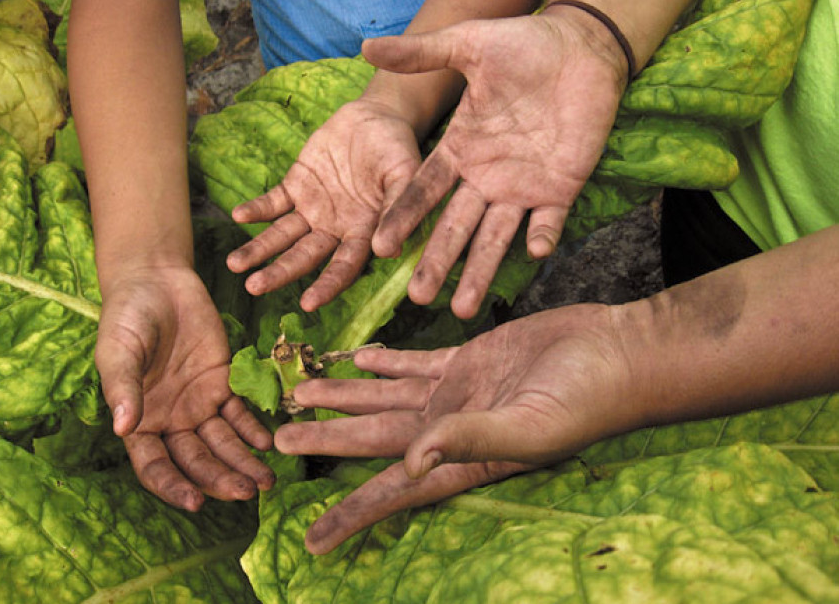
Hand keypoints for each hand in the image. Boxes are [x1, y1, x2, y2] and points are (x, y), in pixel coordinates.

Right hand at [95, 264, 273, 509]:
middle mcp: (171, 420)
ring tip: (267, 481)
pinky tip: (268, 442)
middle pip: (198, 460)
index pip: (156, 466)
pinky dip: (253, 428)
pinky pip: (240, 411)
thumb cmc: (126, 318)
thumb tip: (122, 428)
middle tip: (247, 493)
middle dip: (221, 479)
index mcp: (139, 421)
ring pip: (224, 442)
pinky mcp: (223, 381)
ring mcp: (199, 402)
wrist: (156, 281)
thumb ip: (122, 387)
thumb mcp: (118, 351)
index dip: (174, 486)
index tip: (195, 503)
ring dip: (244, 462)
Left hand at [226, 97, 420, 310]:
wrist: (377, 119)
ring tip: (234, 264)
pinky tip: (239, 216)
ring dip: (259, 249)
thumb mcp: (406, 176)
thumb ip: (398, 208)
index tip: (307, 304)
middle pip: (304, 257)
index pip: (344, 266)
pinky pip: (274, 202)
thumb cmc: (398, 150)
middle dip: (280, 273)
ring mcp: (314, 208)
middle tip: (254, 287)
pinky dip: (257, 210)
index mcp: (364, 232)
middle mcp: (335, 227)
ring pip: (283, 235)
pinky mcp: (297, 185)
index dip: (327, 285)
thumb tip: (388, 251)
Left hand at [274, 303, 641, 553]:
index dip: (352, 514)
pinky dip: (384, 362)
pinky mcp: (468, 357)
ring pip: (385, 396)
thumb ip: (468, 440)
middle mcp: (451, 428)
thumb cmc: (586, 397)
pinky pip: (414, 362)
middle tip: (277, 440)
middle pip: (374, 438)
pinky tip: (357, 358)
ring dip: (344, 396)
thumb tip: (408, 463)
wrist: (616, 352)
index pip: (394, 492)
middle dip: (326, 440)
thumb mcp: (529, 426)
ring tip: (301, 393)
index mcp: (463, 457)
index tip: (310, 540)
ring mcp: (457, 391)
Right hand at [365, 8, 628, 317]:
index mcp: (459, 150)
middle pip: (454, 228)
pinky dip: (543, 236)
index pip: (424, 191)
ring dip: (480, 271)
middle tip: (418, 297)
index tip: (381, 245)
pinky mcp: (561, 188)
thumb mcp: (468, 44)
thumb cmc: (522, 44)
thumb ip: (421, 53)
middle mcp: (485, 177)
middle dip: (437, 262)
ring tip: (462, 308)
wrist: (580, 46)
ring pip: (495, 237)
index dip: (404, 217)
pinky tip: (534, 251)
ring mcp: (522, 187)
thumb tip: (364, 47)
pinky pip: (549, 220)